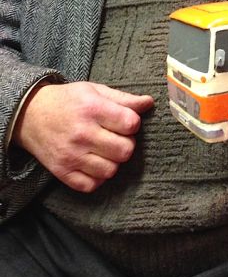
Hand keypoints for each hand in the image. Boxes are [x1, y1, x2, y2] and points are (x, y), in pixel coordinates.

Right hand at [12, 81, 153, 192]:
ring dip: (113, 161)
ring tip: (105, 150)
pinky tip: (94, 163)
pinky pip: (92, 185)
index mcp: (92, 109)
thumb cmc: (68, 100)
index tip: (125, 121)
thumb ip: (124, 98)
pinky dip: (97, 177)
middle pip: (125, 150)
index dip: (133, 123)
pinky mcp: (62, 172)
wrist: (30, 115)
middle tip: (116, 137)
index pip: (131, 124)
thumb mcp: (95, 90)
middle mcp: (82, 133)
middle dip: (126, 144)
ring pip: (111, 170)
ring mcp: (71, 155)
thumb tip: (149, 103)